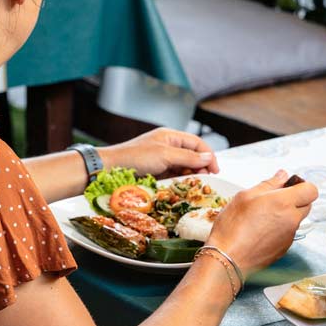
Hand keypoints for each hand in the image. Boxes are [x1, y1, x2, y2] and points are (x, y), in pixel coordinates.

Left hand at [103, 128, 218, 177]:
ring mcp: (161, 160)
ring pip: (183, 168)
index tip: (215, 170)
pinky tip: (181, 189)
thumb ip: (188, 157)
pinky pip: (173, 176)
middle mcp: (167, 146)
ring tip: (193, 187)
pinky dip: (178, 182)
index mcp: (170, 136)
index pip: (197, 143)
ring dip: (189, 177)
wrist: (110, 169)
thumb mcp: (165, 155)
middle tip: (204, 182)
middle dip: (200, 168)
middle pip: (192, 156)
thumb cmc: (135, 158)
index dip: (208, 156)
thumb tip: (209, 158)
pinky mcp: (156, 172)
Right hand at [206, 170, 318, 273]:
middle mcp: (291, 219)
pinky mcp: (284, 248)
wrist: (228, 258)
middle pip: (307, 204)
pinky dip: (280, 229)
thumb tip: (282, 176)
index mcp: (284, 202)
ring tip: (264, 216)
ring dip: (287, 214)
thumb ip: (268, 184)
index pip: (311, 190)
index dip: (302, 185)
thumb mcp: (245, 196)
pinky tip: (262, 229)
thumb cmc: (232, 227)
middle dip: (295, 199)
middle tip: (275, 199)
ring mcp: (290, 235)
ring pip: (297, 219)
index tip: (289, 185)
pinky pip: (288, 233)